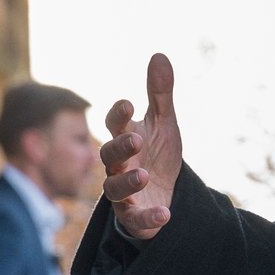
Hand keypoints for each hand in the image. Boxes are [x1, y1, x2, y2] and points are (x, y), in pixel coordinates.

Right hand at [99, 53, 184, 239]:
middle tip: (136, 139)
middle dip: (120, 147)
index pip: (114, 124)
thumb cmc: (157, 153)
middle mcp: (118, 165)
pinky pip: (136, 219)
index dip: (119, 115)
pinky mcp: (134, 217)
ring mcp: (124, 193)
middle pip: (109, 155)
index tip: (129, 104)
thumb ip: (160, 93)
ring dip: (127, 181)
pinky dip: (148, 217)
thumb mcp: (164, 123)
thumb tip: (159, 54)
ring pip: (114, 189)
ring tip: (144, 174)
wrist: (164, 192)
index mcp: (125, 138)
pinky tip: (165, 214)